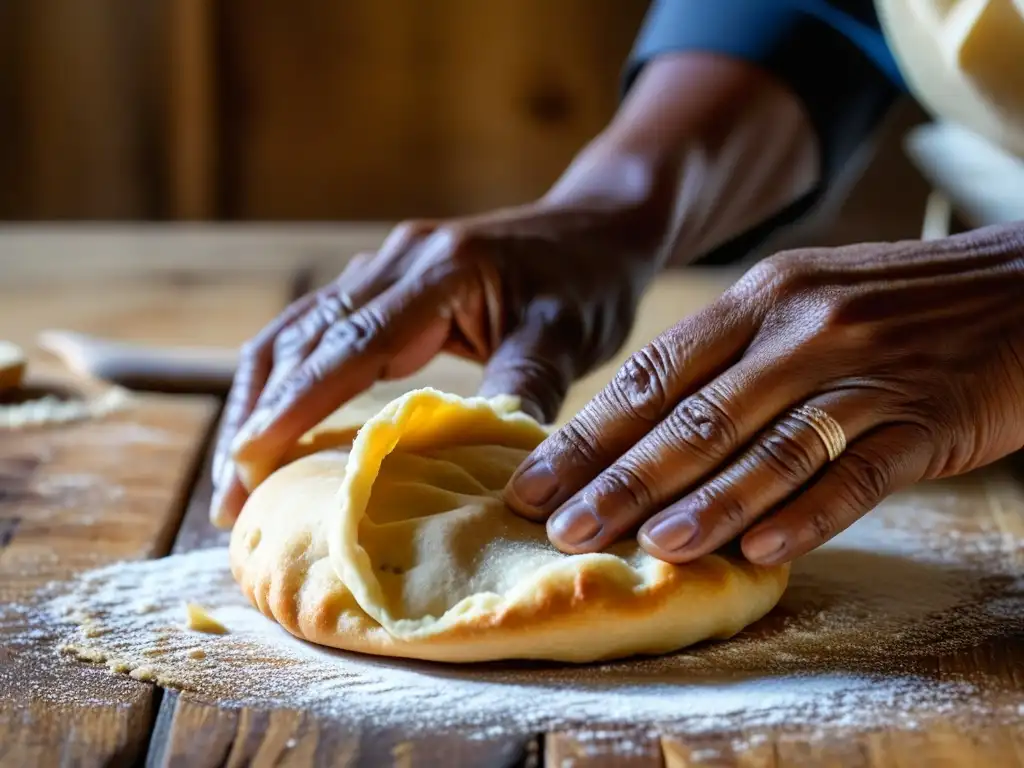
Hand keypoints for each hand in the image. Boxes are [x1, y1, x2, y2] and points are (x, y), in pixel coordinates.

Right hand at [211, 198, 665, 525]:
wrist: (597, 229)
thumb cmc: (589, 284)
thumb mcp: (566, 339)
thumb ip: (520, 392)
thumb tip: (481, 473)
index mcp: (442, 269)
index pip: (353, 341)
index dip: (297, 403)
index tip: (251, 461)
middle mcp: (399, 259)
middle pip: (305, 336)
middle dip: (260, 416)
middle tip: (229, 496)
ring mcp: (387, 266)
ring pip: (297, 331)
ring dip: (259, 399)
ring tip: (234, 473)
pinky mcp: (385, 284)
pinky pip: (318, 329)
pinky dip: (286, 379)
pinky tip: (271, 423)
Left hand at [504, 223, 1023, 564]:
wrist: (1022, 282)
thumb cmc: (893, 305)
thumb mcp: (801, 304)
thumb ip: (731, 359)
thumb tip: (645, 433)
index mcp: (759, 299)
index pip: (653, 373)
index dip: (588, 433)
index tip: (533, 480)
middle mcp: (801, 328)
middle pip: (694, 415)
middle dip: (619, 477)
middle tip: (560, 528)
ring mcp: (865, 372)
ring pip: (768, 446)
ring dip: (704, 502)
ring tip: (647, 547)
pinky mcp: (927, 417)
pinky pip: (857, 473)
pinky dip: (807, 513)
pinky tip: (762, 550)